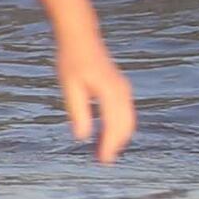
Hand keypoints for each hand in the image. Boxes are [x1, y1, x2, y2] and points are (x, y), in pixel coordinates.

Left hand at [61, 41, 138, 160]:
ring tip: (104, 151)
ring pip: (128, 119)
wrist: (81, 37)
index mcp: (109, 92)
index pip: (113, 125)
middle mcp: (121, 91)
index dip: (109, 146)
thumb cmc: (72, 61)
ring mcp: (123, 89)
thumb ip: (78, 112)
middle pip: (126, 125)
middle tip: (103, 161)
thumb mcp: (70, 87)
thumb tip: (82, 137)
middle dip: (116, 144)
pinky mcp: (121, 87)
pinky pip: (126, 112)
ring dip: (119, 136)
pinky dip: (120, 126)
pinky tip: (107, 133)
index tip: (102, 161)